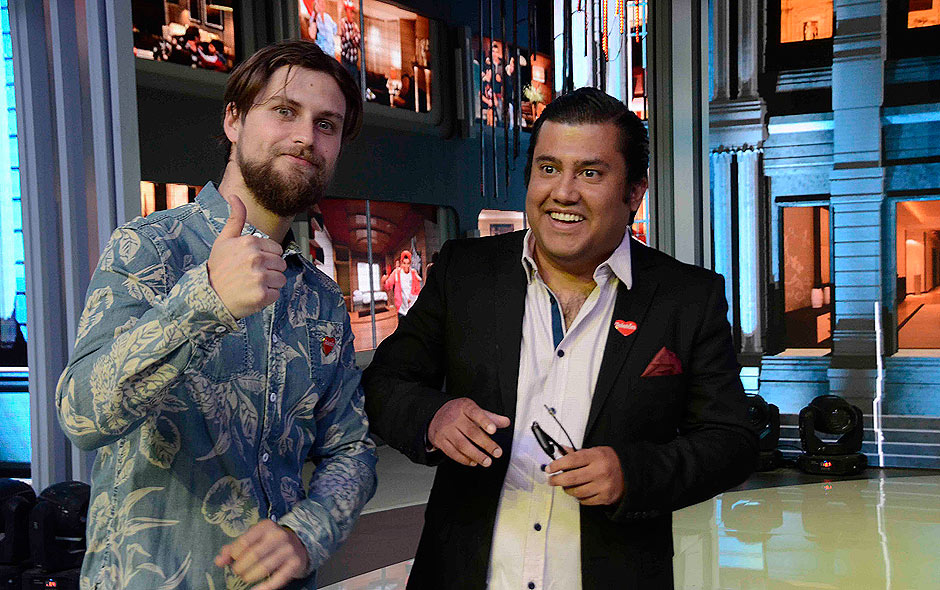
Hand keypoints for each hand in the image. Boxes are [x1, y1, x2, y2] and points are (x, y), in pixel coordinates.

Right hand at [207, 195, 286, 318]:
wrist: (208, 297)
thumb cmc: (218, 268)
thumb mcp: (224, 240)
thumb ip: (235, 218)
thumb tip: (235, 196)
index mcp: (250, 242)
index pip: (277, 249)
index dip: (266, 257)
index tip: (251, 263)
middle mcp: (256, 258)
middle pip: (281, 264)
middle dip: (270, 270)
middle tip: (250, 275)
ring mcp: (259, 277)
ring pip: (281, 279)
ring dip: (269, 284)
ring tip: (251, 285)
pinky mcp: (262, 295)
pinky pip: (277, 294)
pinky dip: (267, 297)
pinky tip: (252, 295)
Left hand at [214, 519, 308, 589]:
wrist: (300, 543)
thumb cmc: (270, 542)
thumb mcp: (253, 539)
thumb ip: (234, 548)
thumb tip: (219, 560)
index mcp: (266, 526)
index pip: (244, 542)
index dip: (234, 554)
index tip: (233, 560)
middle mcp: (278, 535)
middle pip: (253, 555)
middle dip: (241, 568)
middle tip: (239, 571)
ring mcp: (288, 550)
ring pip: (264, 568)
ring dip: (250, 577)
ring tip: (246, 577)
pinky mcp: (295, 563)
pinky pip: (277, 579)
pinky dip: (264, 588)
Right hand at [428, 398, 509, 466]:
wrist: (436, 415)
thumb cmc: (459, 413)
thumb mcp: (474, 410)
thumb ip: (490, 417)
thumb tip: (506, 422)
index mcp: (464, 407)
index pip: (475, 413)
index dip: (485, 421)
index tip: (493, 430)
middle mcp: (454, 418)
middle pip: (471, 432)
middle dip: (485, 444)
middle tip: (497, 452)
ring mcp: (446, 430)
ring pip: (461, 445)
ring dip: (476, 455)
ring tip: (487, 461)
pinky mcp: (440, 441)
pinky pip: (452, 452)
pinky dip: (464, 459)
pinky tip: (473, 462)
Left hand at [547, 446, 623, 505]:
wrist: (629, 474)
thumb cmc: (609, 461)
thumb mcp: (595, 451)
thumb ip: (577, 453)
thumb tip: (560, 450)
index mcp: (596, 457)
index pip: (571, 460)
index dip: (557, 465)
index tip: (550, 468)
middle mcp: (599, 471)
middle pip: (571, 478)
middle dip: (557, 480)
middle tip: (551, 480)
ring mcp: (602, 486)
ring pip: (576, 492)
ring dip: (567, 490)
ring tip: (566, 486)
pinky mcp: (605, 497)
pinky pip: (585, 500)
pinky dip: (579, 497)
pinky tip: (579, 492)